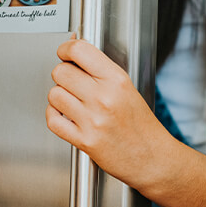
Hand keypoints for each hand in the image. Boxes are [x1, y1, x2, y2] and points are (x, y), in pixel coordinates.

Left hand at [46, 38, 167, 188]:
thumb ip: (100, 69)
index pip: (79, 51)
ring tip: (71, 100)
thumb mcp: (127, 87)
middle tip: (71, 80)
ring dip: (59, 96)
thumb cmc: (141, 124)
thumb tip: (74, 48)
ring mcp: (93, 120)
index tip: (65, 52)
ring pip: (54, 94)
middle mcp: (104, 98)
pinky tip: (64, 115)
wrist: (152, 158)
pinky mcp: (85, 141)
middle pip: (61, 72)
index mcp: (116, 80)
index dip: (66, 48)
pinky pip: (53, 120)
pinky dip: (54, 115)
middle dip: (62, 74)